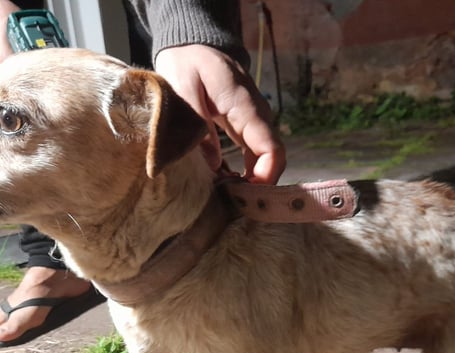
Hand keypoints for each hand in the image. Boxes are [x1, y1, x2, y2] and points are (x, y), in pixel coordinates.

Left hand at [155, 45, 285, 183]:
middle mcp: (256, 117)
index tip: (243, 196)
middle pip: (272, 159)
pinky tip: (222, 181)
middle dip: (256, 185)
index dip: (265, 178)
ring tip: (224, 196)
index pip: (271, 149)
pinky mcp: (244, 127)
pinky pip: (252, 155)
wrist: (193, 47)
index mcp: (245, 108)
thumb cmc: (187, 65)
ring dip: (249, 180)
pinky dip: (242, 171)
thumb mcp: (183, 92)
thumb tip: (213, 167)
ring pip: (263, 159)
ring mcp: (253, 122)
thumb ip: (197, 127)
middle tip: (230, 203)